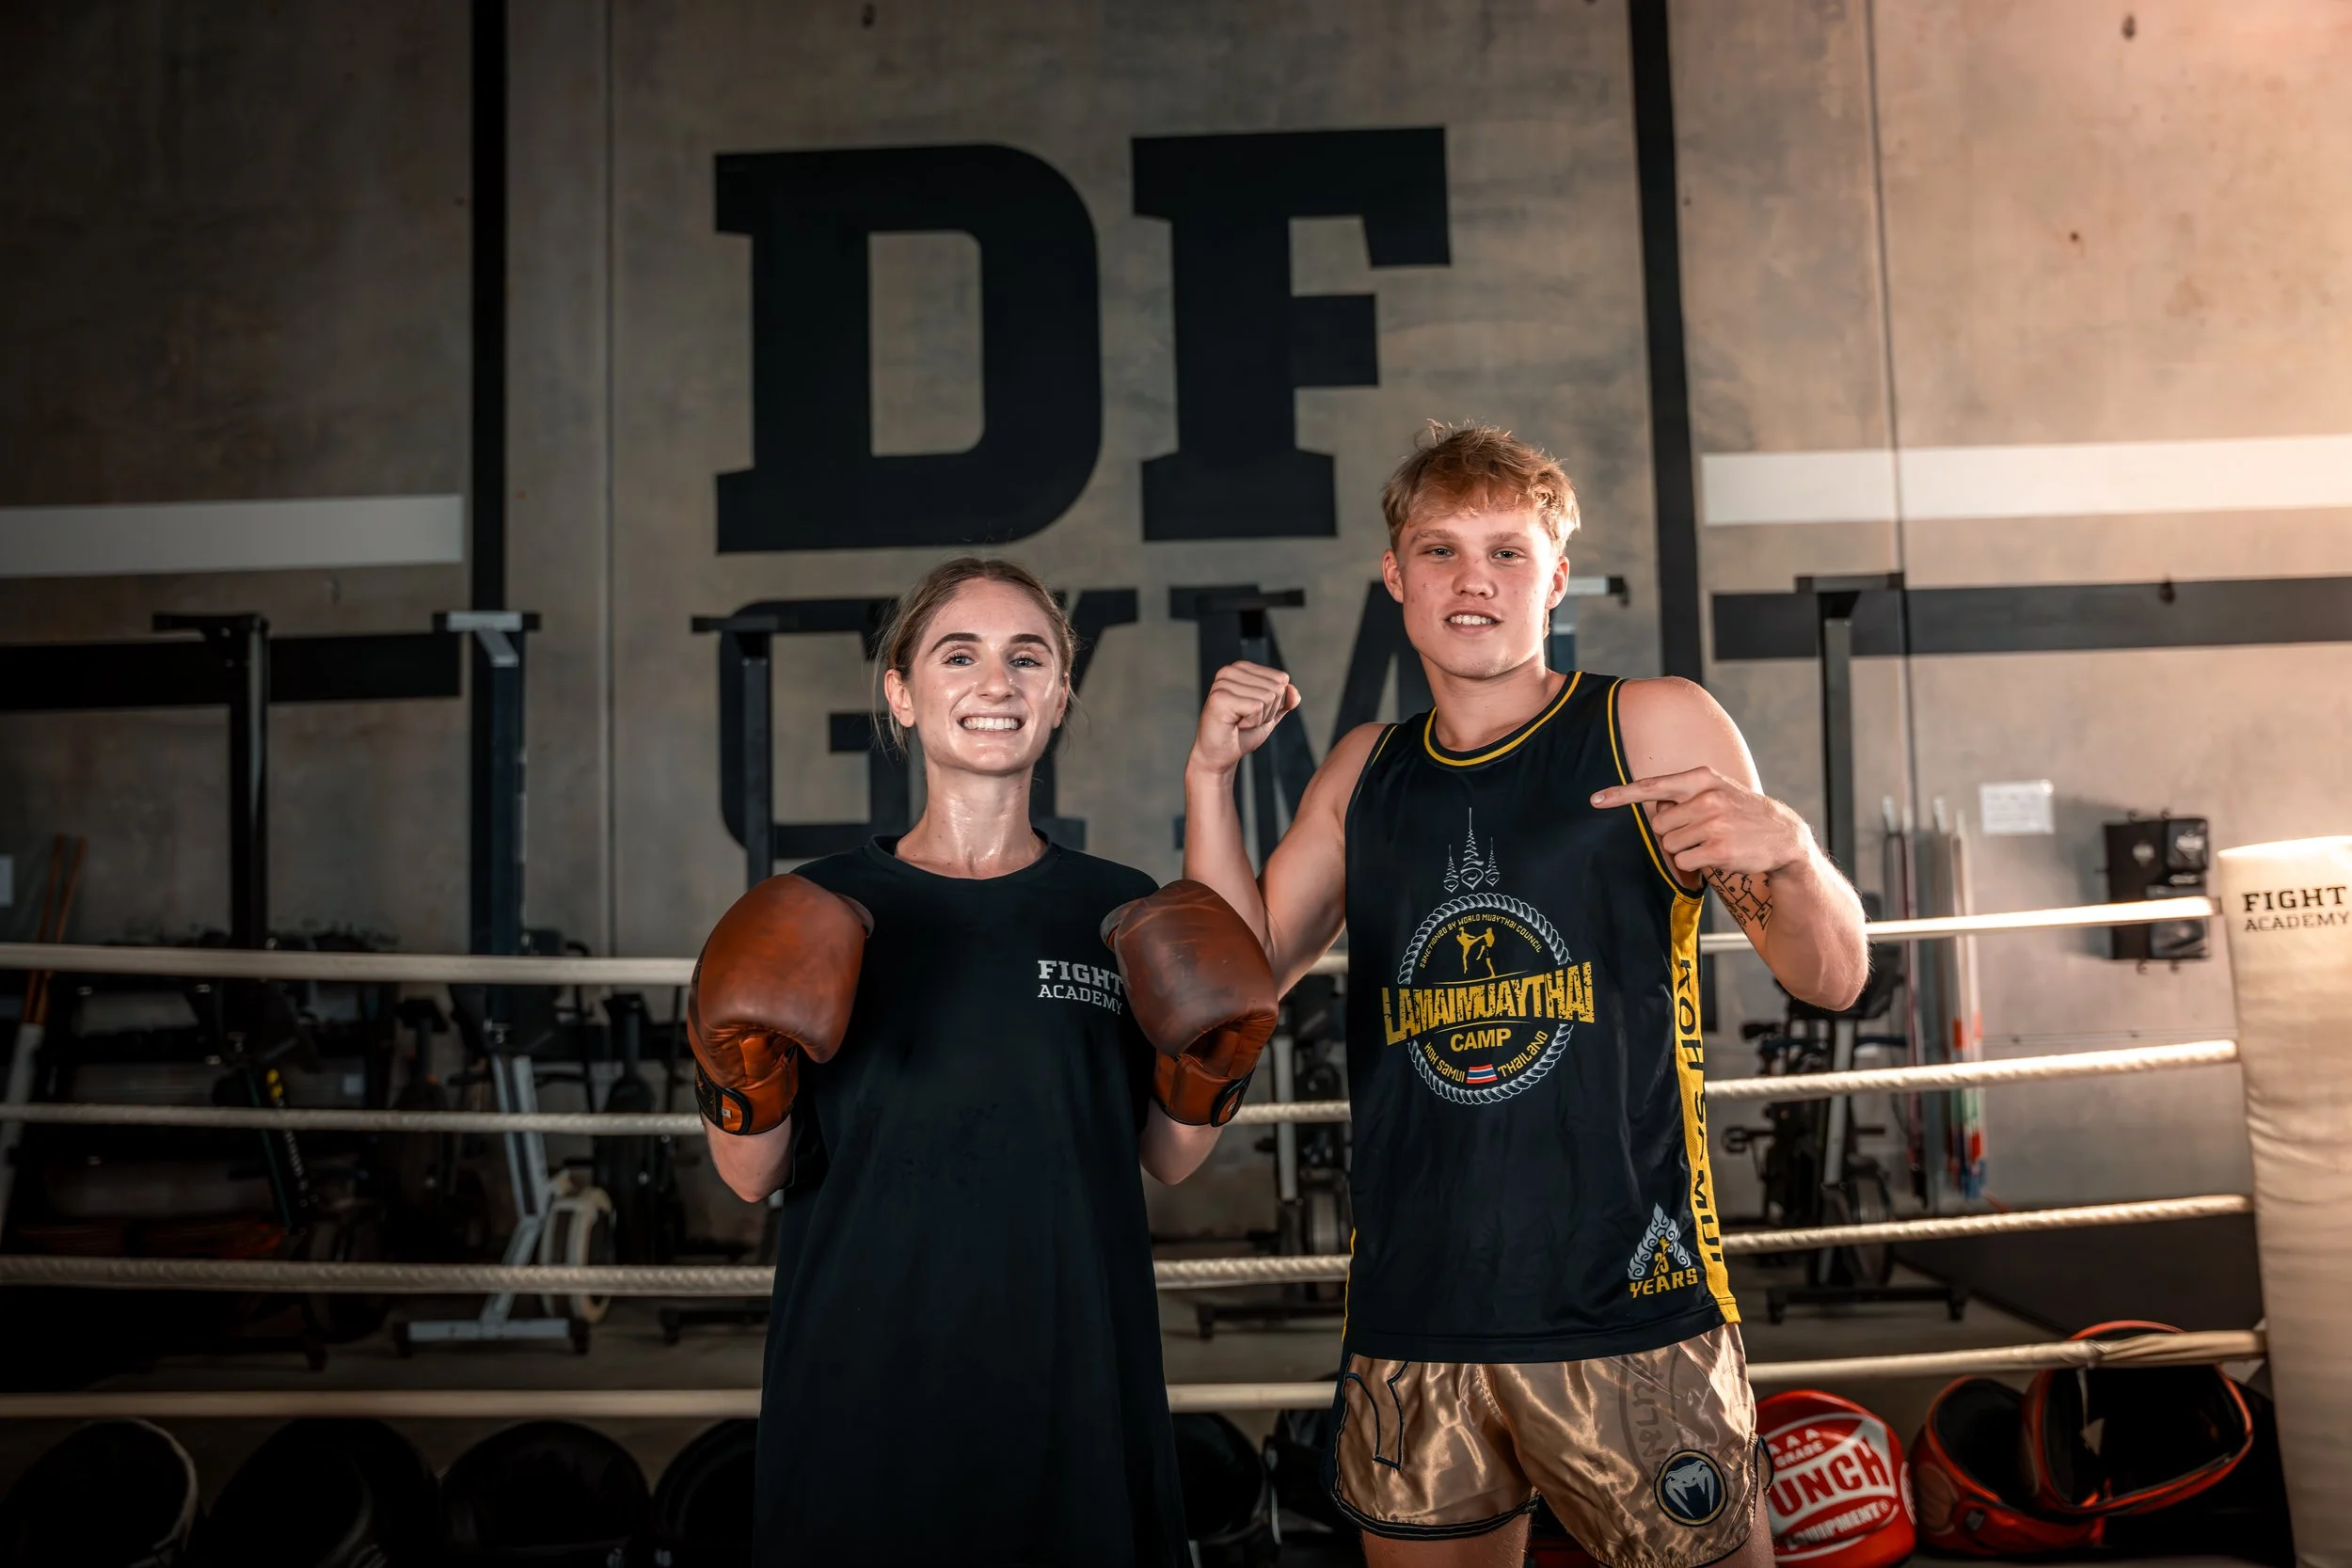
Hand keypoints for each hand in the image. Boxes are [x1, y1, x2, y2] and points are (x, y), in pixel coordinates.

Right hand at [1188, 661, 1300, 775]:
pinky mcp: (1220, 697)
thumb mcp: (1270, 715)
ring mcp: (1223, 683)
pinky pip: (1257, 707)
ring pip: (1268, 697)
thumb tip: (1294, 691)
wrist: (1219, 756)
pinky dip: (1251, 723)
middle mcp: (1230, 671)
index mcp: (1242, 669)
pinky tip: (1234, 725)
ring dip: (1259, 718)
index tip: (1253, 712)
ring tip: (1239, 723)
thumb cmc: (1241, 735)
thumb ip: (1284, 701)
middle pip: (1277, 687)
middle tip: (1245, 720)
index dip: (1275, 703)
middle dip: (1268, 711)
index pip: (1281, 679)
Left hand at [1589, 767, 1813, 878]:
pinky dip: (1694, 864)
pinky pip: (1683, 862)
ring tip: (1711, 841)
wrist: (1782, 835)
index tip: (1595, 800)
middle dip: (1672, 833)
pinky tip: (1716, 855)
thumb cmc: (1740, 812)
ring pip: (1669, 845)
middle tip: (1699, 832)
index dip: (1621, 794)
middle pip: (1659, 825)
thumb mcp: (1716, 790)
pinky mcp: (1718, 850)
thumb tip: (1651, 809)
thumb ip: (1683, 794)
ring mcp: (1713, 824)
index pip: (1652, 785)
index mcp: (1701, 778)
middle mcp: (1706, 798)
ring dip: (1685, 849)